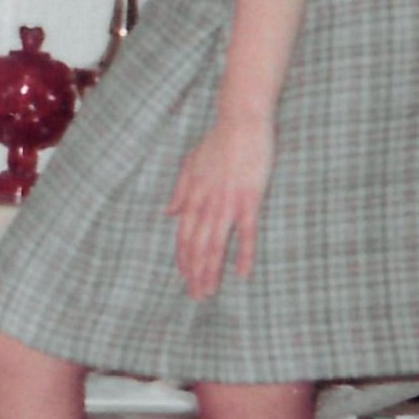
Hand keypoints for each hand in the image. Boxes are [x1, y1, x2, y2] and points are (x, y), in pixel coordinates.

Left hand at [166, 111, 275, 300]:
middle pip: (197, 246)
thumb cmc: (218, 141)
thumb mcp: (190, 164)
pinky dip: (243, 253)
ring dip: (211, 270)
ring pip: (215, 244)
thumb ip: (179, 190)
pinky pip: (245, 232)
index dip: (183, 259)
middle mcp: (206, 203)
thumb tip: (168, 213)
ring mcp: (227, 203)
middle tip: (197, 297)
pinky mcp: (249, 199)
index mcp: (192, 196)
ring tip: (210, 291)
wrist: (241, 121)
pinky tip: (242, 273)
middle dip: (195, 273)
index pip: (183, 235)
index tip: (185, 278)